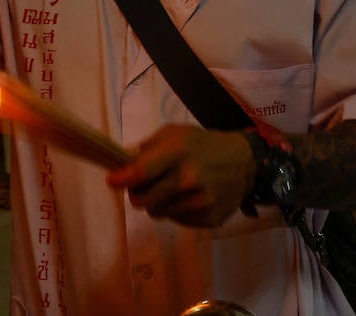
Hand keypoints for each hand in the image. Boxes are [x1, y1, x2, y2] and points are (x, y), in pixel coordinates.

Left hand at [106, 126, 254, 227]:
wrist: (243, 162)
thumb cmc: (202, 144)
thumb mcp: (174, 133)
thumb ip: (147, 148)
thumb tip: (121, 162)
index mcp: (177, 153)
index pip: (140, 173)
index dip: (121, 179)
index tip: (112, 180)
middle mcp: (188, 179)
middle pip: (142, 201)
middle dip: (137, 193)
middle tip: (144, 185)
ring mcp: (200, 202)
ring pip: (157, 213)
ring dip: (157, 203)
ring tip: (169, 189)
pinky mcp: (208, 219)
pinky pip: (176, 221)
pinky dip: (175, 210)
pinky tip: (188, 197)